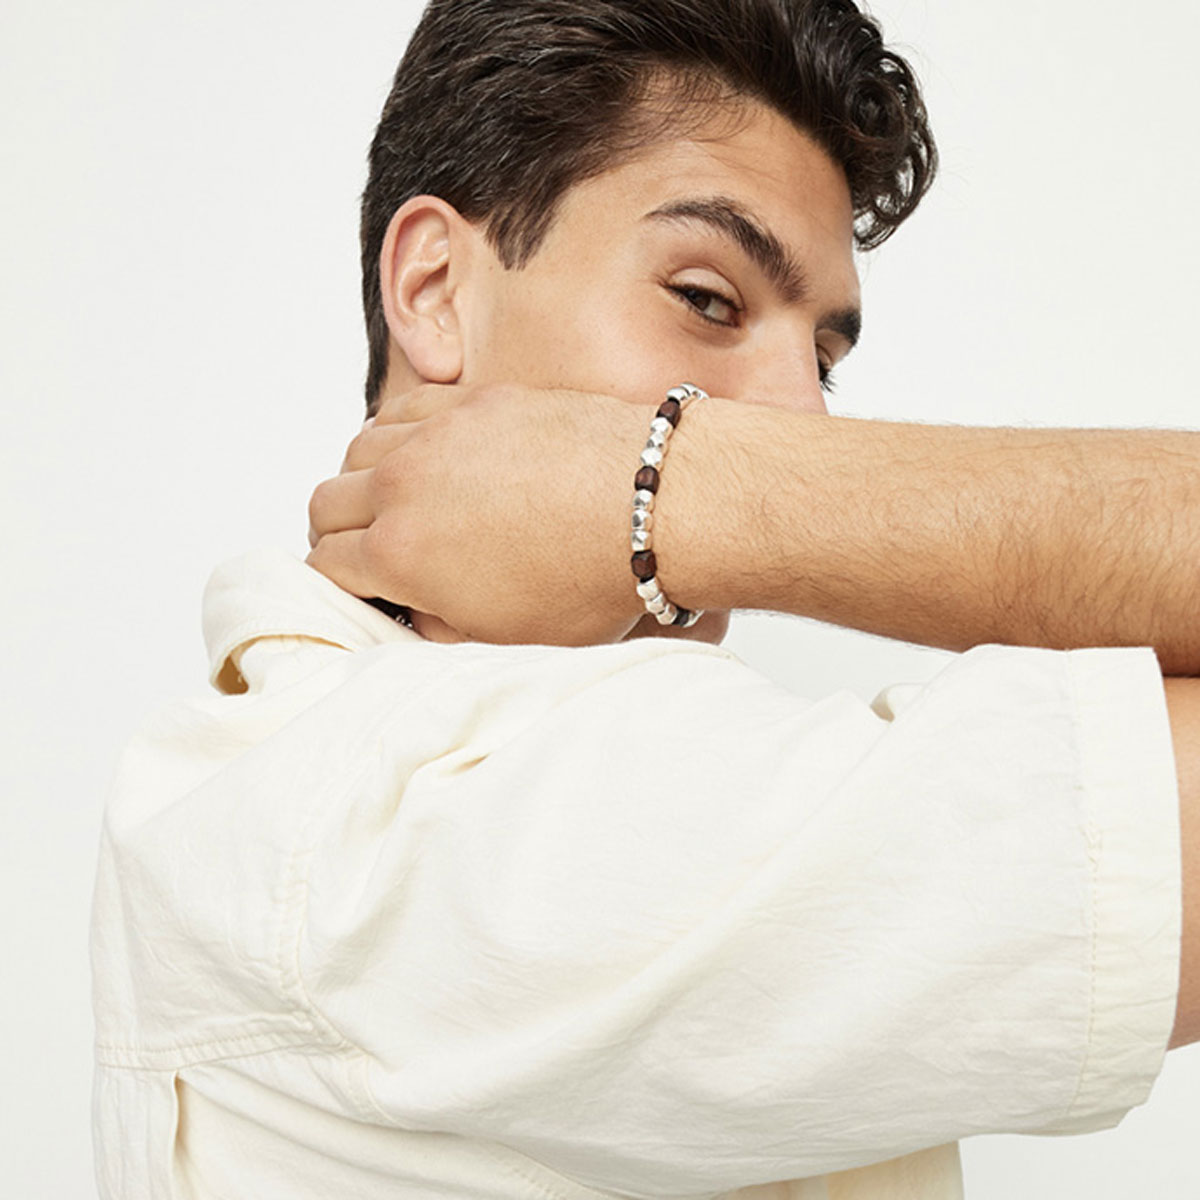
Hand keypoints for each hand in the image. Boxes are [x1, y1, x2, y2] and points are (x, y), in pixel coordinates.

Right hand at [307, 383, 660, 644]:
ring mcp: (436, 433)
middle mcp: (402, 484)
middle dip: (337, 532)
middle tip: (367, 549)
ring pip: (358, 449)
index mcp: (400, 553)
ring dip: (364, 479)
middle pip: (326, 502)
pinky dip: (399, 433)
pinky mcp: (473, 401)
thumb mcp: (506, 638)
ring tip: (396, 501)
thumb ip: (440, 627)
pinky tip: (424, 452)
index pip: (326, 565)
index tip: (359, 589)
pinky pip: (405, 408)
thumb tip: (417, 610)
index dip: (338, 584)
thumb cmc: (591, 578)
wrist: (654, 504)